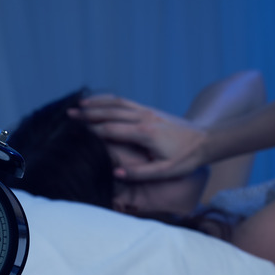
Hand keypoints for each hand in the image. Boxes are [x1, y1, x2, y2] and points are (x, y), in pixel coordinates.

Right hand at [68, 94, 206, 180]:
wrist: (206, 140)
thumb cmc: (186, 159)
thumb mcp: (165, 172)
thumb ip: (139, 173)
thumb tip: (114, 171)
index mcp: (145, 133)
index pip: (111, 130)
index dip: (91, 131)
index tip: (75, 133)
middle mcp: (144, 118)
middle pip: (110, 113)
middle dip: (88, 114)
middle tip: (68, 116)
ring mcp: (147, 111)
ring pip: (116, 103)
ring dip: (96, 103)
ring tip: (78, 105)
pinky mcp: (150, 110)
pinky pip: (125, 102)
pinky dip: (109, 101)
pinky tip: (99, 102)